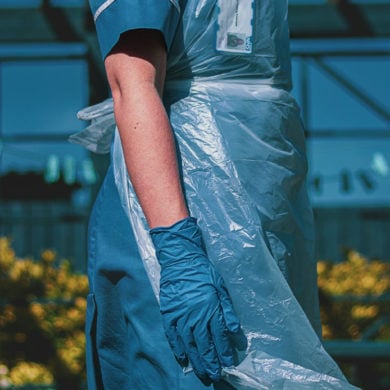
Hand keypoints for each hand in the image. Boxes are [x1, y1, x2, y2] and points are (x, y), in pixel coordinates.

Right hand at [150, 217, 246, 382]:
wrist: (180, 260)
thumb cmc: (203, 272)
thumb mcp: (221, 287)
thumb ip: (228, 311)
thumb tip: (236, 332)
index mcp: (210, 309)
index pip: (219, 336)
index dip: (224, 351)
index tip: (229, 362)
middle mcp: (195, 317)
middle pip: (204, 345)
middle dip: (211, 362)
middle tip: (216, 375)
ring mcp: (180, 317)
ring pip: (189, 344)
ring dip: (196, 360)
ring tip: (202, 373)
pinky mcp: (168, 314)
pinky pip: (173, 336)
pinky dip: (178, 349)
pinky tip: (183, 359)